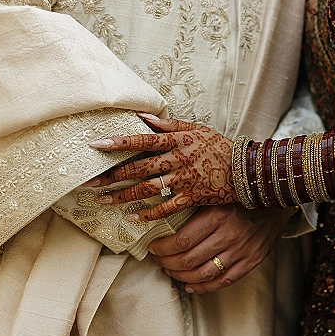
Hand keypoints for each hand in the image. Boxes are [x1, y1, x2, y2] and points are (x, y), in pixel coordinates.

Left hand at [88, 116, 237, 220]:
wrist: (244, 169)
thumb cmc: (218, 147)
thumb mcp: (196, 129)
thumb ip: (169, 125)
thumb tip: (142, 117)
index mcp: (178, 141)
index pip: (143, 140)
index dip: (120, 142)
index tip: (96, 145)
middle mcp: (178, 160)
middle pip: (139, 168)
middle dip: (113, 175)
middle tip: (90, 182)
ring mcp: (184, 180)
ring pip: (148, 189)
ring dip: (124, 195)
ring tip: (104, 201)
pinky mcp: (191, 197)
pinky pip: (165, 207)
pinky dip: (148, 214)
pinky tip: (132, 217)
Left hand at [148, 204, 295, 293]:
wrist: (275, 196)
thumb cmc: (239, 193)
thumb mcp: (215, 193)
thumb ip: (193, 206)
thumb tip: (159, 218)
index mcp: (218, 215)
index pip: (182, 241)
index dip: (162, 249)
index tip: (152, 247)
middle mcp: (230, 235)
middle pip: (189, 260)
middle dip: (166, 263)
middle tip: (158, 260)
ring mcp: (243, 250)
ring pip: (204, 275)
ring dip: (181, 277)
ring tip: (170, 271)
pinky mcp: (253, 260)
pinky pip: (224, 281)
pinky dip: (203, 288)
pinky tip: (190, 286)